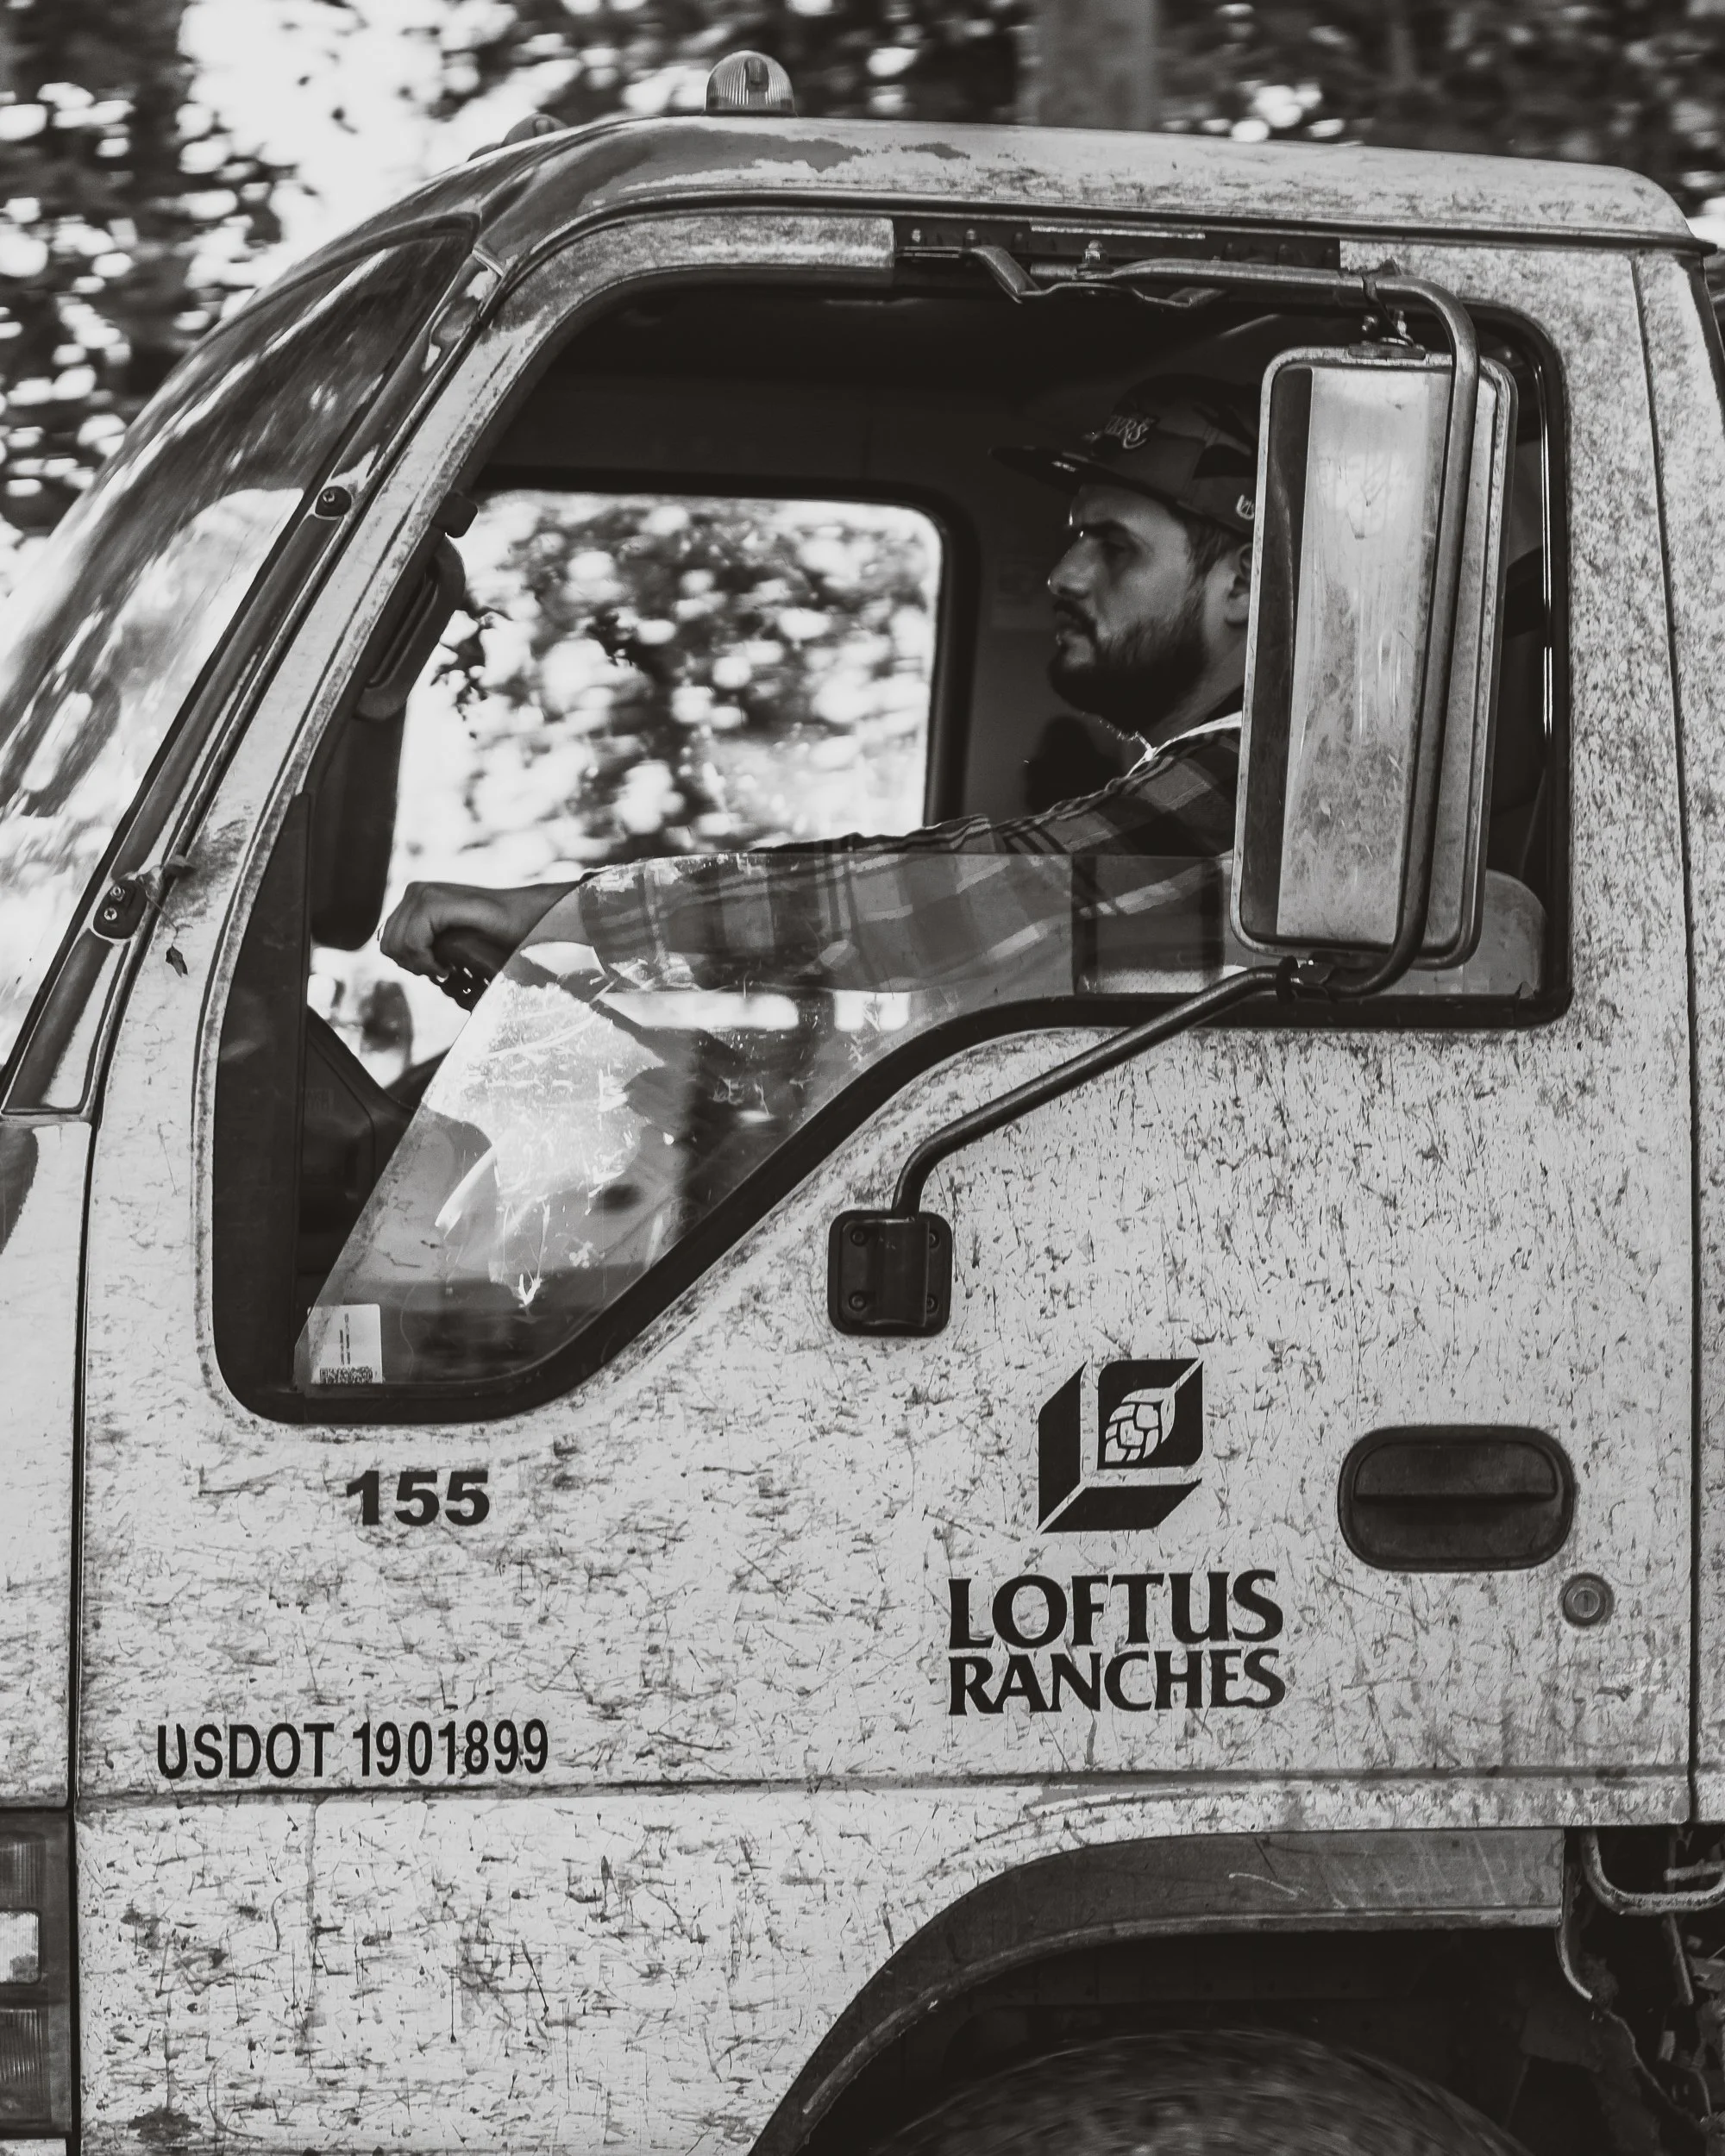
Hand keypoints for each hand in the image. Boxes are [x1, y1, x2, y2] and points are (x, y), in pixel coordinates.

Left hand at [379, 881, 573, 978]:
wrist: (525, 919)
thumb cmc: (495, 933)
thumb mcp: (449, 938)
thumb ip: (422, 940)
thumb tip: (393, 955)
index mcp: (416, 897)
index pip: (387, 939)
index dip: (408, 963)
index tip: (437, 968)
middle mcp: (415, 891)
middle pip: (387, 943)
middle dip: (412, 965)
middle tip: (442, 970)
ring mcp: (423, 893)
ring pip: (396, 945)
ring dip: (421, 965)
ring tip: (446, 968)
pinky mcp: (434, 902)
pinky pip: (412, 943)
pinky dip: (427, 962)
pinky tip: (448, 966)